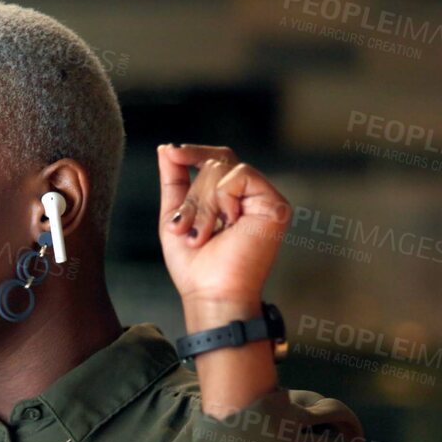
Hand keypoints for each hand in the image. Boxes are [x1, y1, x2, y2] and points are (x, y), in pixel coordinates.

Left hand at [156, 144, 291, 331]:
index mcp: (232, 198)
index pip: (217, 159)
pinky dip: (222, 200)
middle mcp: (251, 196)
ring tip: (202, 236)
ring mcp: (265, 198)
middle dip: (191, 196)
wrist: (211, 293)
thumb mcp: (175, 216)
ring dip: (202, 205)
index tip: (171, 152)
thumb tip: (166, 147)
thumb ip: (174, 181)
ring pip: (222, 168)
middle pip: (215, 163)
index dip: (194, 152)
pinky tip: (227, 225)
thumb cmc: (195, 266)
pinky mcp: (275, 204)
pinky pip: (239, 175)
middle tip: (185, 229)